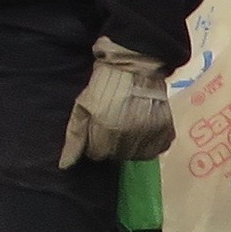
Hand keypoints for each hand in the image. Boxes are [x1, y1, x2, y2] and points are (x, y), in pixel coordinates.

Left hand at [57, 37, 176, 168]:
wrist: (135, 65)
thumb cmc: (104, 84)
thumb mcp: (82, 107)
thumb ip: (75, 137)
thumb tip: (64, 165)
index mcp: (106, 133)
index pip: (96, 154)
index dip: (94, 141)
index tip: (98, 127)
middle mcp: (129, 139)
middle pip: (115, 155)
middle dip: (111, 143)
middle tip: (114, 122)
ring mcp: (150, 136)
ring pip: (135, 155)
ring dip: (130, 144)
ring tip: (129, 123)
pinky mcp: (166, 132)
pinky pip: (156, 150)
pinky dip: (150, 143)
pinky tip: (144, 128)